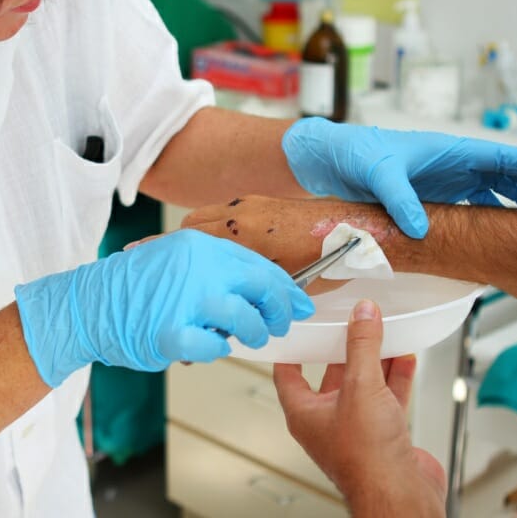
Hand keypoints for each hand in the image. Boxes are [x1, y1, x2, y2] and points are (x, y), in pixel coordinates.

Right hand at [15, 230, 314, 387]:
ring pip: (244, 319)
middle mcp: (197, 267)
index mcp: (200, 245)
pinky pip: (211, 347)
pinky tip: (209, 346)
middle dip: (278, 311)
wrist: (88, 302)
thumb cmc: (134, 286)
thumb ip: (213, 267)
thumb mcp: (177, 259)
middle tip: (278, 325)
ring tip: (248, 339)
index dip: (285, 288)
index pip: (258, 264)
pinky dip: (216, 351)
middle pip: (261, 288)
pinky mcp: (169, 331)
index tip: (299, 303)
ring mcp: (184, 299)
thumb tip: (258, 286)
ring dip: (252, 333)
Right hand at [179, 196, 398, 294]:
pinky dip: (222, 231)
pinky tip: (236, 252)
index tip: (160, 263)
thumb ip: (249, 292)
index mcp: (241, 232)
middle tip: (188, 271)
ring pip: (209, 218)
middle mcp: (241, 212)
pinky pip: (228, 214)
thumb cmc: (327, 256)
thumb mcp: (282, 282)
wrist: (356, 230)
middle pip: (191, 225)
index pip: (188, 238)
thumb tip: (226, 315)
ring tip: (210, 264)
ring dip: (204, 238)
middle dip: (184, 246)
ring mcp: (250, 204)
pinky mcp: (262, 202)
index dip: (172, 254)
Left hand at [274, 299, 445, 515]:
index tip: (302, 326)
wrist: (401, 495)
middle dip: (345, 349)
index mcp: (304, 412)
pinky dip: (395, 378)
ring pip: (363, 385)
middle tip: (353, 324)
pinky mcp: (383, 435)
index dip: (293, 347)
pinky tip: (404, 359)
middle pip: (331, 374)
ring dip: (375, 361)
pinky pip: (386, 398)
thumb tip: (362, 316)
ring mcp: (355, 428)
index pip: (287, 372)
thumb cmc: (367, 460)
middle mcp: (326, 421)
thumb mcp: (361, 386)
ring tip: (383, 334)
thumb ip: (362, 347)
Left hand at [283, 117, 516, 237]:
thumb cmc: (353, 152)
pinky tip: (498, 227)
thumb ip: (399, 197)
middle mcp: (448, 164)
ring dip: (514, 199)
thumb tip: (421, 228)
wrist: (326, 159)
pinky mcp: (427, 197)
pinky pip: (466, 205)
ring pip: (489, 189)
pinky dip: (486, 214)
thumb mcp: (377, 172)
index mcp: (445, 149)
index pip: (498, 156)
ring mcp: (440, 181)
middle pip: (502, 173)